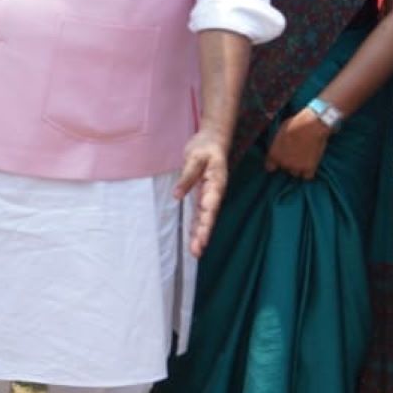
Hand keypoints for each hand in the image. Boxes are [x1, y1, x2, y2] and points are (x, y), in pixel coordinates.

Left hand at [174, 127, 229, 255]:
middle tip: (197, 251)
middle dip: (203, 234)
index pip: (210, 206)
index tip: (202, 239)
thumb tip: (177, 195)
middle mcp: (214, 193)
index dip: (206, 223)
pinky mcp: (203, 195)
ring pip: (204, 218)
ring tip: (195, 252)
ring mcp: (209, 195)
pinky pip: (200, 213)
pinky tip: (194, 239)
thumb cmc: (205, 147)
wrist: (213, 140)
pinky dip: (196, 226)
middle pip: (208, 216)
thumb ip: (187, 177)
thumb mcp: (194, 157)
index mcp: (215, 183)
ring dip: (200, 234)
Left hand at [265, 109, 331, 181]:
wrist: (312, 125)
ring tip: (303, 158)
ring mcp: (296, 167)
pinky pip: (307, 176)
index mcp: (274, 154)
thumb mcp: (280, 132)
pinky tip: (310, 164)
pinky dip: (308, 172)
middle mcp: (283, 163)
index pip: (269, 167)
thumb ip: (277, 143)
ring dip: (298, 168)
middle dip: (288, 163)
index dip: (274, 164)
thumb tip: (279, 146)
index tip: (278, 161)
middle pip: (284, 169)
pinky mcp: (309, 168)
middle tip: (294, 154)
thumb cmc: (295, 124)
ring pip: (295, 173)